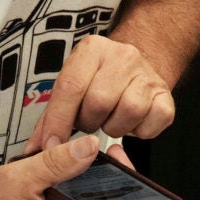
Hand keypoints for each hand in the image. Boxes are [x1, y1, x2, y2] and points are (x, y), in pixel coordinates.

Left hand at [24, 34, 174, 153]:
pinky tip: (130, 122)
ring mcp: (146, 75)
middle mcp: (121, 56)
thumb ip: (51, 116)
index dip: (59, 121)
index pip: (70, 87)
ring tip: (109, 119)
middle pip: (99, 102)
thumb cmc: (99, 79)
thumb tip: (34, 149)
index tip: (52, 144)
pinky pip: (151, 124)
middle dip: (88, 121)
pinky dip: (138, 132)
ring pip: (127, 112)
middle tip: (89, 120)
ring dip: (113, 126)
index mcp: (92, 50)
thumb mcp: (72, 86)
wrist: (137, 65)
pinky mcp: (165, 95)